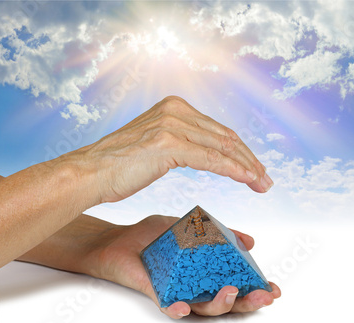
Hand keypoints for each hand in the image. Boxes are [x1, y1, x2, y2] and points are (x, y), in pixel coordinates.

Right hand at [74, 96, 273, 203]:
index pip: (217, 130)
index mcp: (174, 107)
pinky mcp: (168, 143)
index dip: (240, 151)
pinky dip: (234, 170)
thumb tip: (203, 150)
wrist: (88, 173)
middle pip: (225, 136)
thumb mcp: (155, 145)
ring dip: (247, 167)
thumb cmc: (118, 165)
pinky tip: (247, 180)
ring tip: (261, 184)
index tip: (254, 168)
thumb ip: (180, 141)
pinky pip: (212, 158)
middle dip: (249, 159)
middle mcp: (176, 110)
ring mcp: (172, 124)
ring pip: (222, 147)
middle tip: (264, 179)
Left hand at [84, 215, 280, 318]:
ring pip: (204, 307)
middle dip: (248, 302)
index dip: (256, 289)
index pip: (237, 285)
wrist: (121, 240)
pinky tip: (184, 306)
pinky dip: (177, 309)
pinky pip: (169, 306)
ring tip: (232, 291)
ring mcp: (178, 292)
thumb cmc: (156, 238)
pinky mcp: (158, 294)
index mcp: (207, 274)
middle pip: (227, 301)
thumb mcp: (195, 230)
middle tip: (264, 297)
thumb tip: (251, 242)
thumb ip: (222, 235)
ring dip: (220, 303)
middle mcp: (196, 287)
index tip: (274, 288)